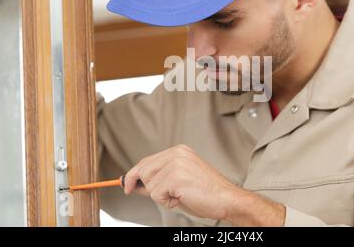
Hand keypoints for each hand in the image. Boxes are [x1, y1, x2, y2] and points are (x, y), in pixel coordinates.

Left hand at [123, 144, 285, 225]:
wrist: (226, 199)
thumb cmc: (207, 193)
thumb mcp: (179, 182)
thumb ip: (158, 180)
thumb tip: (135, 184)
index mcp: (179, 151)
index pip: (148, 160)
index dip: (135, 173)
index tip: (126, 183)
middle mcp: (177, 154)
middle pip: (144, 170)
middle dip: (144, 186)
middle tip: (151, 194)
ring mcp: (176, 164)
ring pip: (149, 184)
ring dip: (161, 195)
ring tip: (180, 195)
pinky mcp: (175, 177)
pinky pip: (156, 194)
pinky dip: (167, 202)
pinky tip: (182, 198)